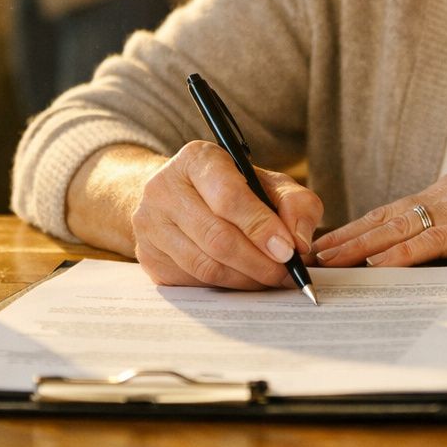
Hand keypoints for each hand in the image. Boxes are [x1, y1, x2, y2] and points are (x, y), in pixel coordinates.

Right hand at [132, 140, 322, 289]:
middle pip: (217, 237)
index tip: (289, 251)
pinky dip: (225, 287)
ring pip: (205, 265)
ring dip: (245, 279)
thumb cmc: (231, 189)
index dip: (261, 227)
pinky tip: (244, 280)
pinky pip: (193, 281)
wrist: (177, 197)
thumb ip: (295, 203)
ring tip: (270, 279)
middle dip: (259, 261)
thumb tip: (299, 242)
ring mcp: (150, 224)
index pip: (228, 196)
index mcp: (197, 159)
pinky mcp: (147, 256)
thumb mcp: (268, 183)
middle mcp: (164, 188)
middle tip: (286, 274)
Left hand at [312, 170, 446, 267]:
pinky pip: (428, 241)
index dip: (358, 228)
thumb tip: (429, 255)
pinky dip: (397, 255)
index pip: (394, 211)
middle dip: (345, 237)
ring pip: (397, 227)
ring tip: (328, 262)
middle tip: (310, 253)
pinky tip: (375, 267)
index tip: (328, 242)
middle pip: (384, 217)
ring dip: (358, 247)